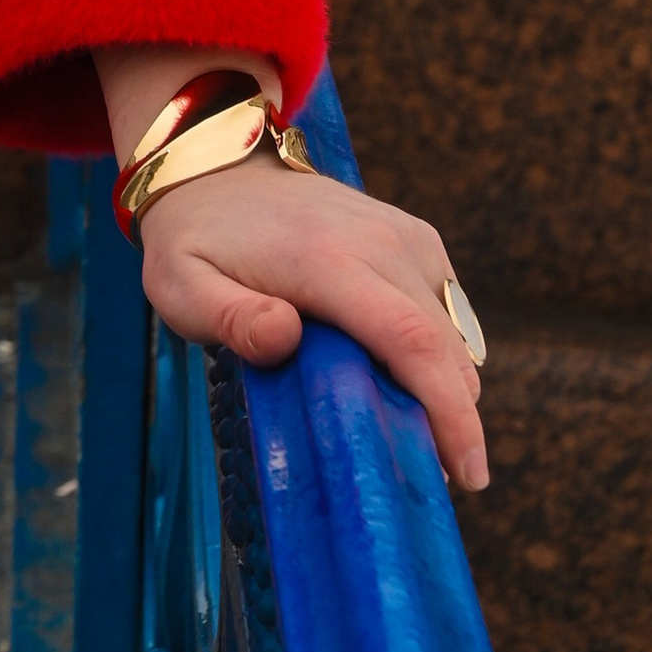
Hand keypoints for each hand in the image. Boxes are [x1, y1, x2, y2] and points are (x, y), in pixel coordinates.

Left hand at [139, 153, 489, 491]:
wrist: (216, 172)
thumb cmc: (196, 243)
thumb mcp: (183, 287)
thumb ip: (229, 319)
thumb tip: (283, 338)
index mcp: (327, 259)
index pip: (411, 339)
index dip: (449, 411)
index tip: (469, 475)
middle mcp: (378, 240)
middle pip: (445, 346)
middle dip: (458, 420)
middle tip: (440, 480)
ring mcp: (401, 233)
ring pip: (454, 332)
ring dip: (449, 388)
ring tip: (415, 434)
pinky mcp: (413, 235)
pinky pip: (447, 307)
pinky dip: (441, 352)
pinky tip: (406, 380)